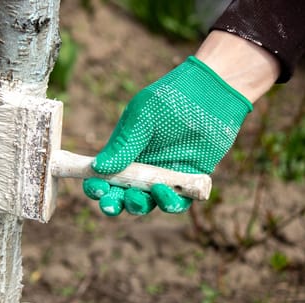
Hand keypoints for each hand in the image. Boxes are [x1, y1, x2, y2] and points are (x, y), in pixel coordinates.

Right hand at [83, 55, 252, 215]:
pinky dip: (169, 202)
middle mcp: (141, 169)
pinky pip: (176, 201)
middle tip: (111, 204)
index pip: (103, 177)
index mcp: (123, 154)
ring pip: (147, 203)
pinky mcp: (187, 181)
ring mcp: (164, 177)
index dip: (95, 187)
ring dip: (138, 205)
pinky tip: (164, 191)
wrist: (209, 94)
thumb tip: (97, 169)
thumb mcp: (141, 120)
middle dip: (113, 204)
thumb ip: (122, 147)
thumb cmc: (170, 101)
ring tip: (137, 196)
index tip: (96, 188)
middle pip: (121, 196)